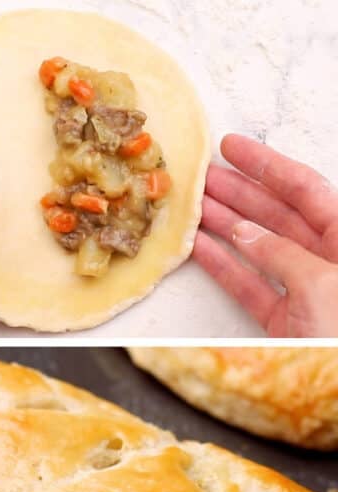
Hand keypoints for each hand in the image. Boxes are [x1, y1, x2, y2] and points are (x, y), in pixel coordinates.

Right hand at [193, 134, 337, 336]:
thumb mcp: (321, 284)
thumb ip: (281, 254)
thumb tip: (244, 232)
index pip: (306, 189)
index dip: (267, 165)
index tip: (232, 147)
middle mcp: (331, 259)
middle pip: (279, 214)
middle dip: (239, 191)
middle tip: (202, 174)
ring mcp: (309, 289)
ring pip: (260, 247)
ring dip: (224, 225)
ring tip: (191, 205)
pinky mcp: (289, 320)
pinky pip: (251, 285)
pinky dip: (223, 267)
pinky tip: (199, 248)